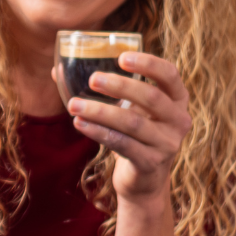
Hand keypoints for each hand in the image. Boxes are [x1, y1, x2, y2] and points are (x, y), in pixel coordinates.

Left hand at [62, 52, 190, 203]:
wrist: (144, 178)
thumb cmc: (133, 132)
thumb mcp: (127, 107)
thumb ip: (103, 88)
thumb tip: (57, 71)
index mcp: (177, 99)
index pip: (169, 75)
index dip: (148, 64)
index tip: (121, 57)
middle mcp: (178, 120)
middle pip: (151, 97)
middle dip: (119, 86)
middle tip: (93, 79)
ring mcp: (167, 143)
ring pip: (132, 123)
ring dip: (100, 111)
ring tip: (74, 104)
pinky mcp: (150, 162)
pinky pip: (122, 144)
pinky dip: (98, 132)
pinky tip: (80, 123)